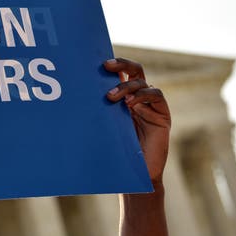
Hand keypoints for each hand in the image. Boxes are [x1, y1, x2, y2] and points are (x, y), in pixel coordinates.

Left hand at [104, 58, 169, 184]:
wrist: (135, 172)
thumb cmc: (115, 150)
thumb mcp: (104, 126)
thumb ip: (98, 112)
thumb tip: (74, 97)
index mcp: (123, 98)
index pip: (120, 74)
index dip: (113, 65)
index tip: (98, 63)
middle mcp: (138, 98)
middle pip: (134, 70)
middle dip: (121, 64)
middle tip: (106, 66)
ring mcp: (150, 105)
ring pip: (142, 82)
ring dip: (126, 86)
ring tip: (112, 98)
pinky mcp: (162, 114)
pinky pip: (156, 94)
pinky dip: (143, 95)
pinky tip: (131, 104)